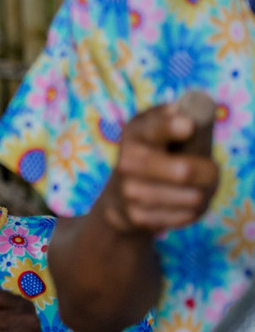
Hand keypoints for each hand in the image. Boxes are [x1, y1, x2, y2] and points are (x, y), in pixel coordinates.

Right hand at [94, 100, 218, 235]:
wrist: (121, 197)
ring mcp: (130, 191)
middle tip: (210, 171)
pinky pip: (186, 215)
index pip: (155, 128)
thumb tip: (184, 114)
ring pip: (193, 197)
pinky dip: (192, 211)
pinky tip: (180, 204)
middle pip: (185, 171)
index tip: (187, 126)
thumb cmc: (154, 155)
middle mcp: (127, 162)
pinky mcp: (137, 217)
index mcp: (136, 133)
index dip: (171, 127)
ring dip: (202, 193)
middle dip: (209, 173)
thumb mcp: (158, 130)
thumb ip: (173, 119)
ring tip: (192, 188)